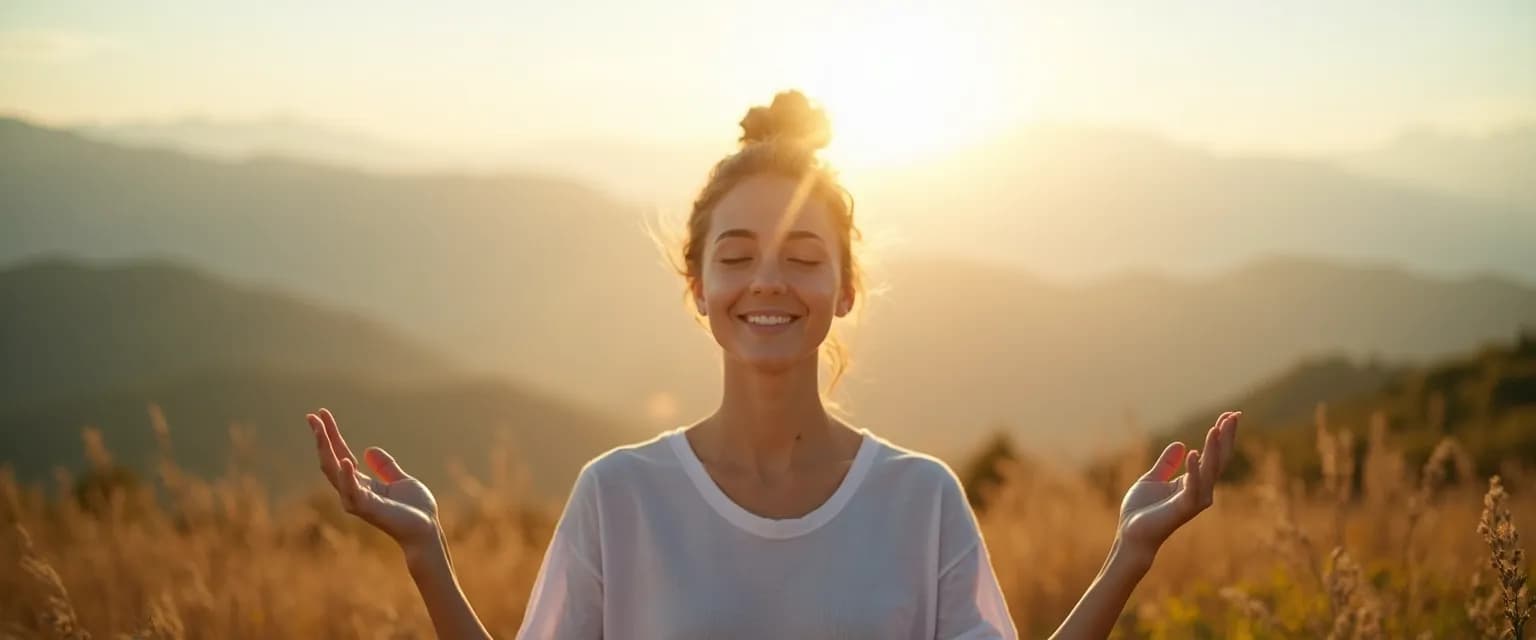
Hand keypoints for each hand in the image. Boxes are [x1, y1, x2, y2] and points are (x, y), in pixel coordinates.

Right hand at [307, 408, 438, 550]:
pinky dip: (347, 476)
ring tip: (320, 429)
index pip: (340, 454)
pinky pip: (352, 491)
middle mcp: (354, 490)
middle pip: (331, 460)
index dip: (331, 435)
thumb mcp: (400, 480)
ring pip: (334, 473)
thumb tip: (369, 449)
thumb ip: (385, 466)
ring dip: (326, 450)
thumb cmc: (415, 509)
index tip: (321, 414)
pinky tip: (345, 459)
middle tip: (312, 416)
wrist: (426, 530)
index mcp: (362, 483)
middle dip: (321, 438)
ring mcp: (358, 500)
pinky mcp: (368, 508)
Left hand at [1116, 411, 1240, 555]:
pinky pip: (1193, 487)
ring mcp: (1194, 500)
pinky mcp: (1183, 508)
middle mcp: (1200, 490)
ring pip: (1210, 470)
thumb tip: (1181, 444)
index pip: (1213, 455)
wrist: (1131, 535)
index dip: (1222, 435)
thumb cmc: (1142, 511)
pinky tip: (1193, 452)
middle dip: (1226, 437)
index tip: (1230, 415)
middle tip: (1234, 415)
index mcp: (1193, 482)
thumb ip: (1167, 463)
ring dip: (1214, 448)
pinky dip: (1194, 470)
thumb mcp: (1152, 479)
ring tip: (1217, 427)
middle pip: (1218, 460)